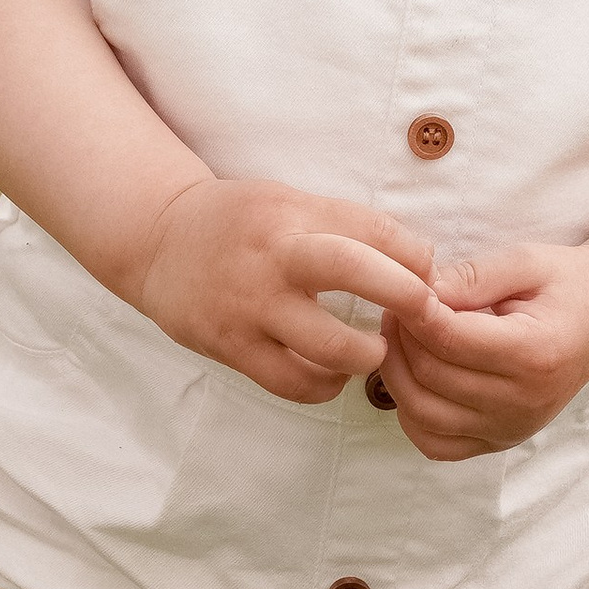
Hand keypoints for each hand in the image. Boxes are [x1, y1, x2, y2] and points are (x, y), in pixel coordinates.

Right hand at [124, 179, 436, 404]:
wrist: (158, 241)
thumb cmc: (239, 223)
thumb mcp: (287, 202)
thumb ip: (345, 226)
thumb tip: (420, 261)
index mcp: (291, 213)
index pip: (371, 227)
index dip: (414, 254)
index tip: (431, 276)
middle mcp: (272, 255)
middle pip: (353, 270)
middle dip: (405, 295)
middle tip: (427, 315)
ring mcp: (249, 305)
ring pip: (329, 345)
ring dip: (367, 355)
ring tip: (374, 353)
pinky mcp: (231, 345)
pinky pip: (292, 383)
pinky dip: (324, 386)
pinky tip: (331, 375)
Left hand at [379, 241, 588, 461]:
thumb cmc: (567, 285)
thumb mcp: (526, 262)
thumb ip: (473, 276)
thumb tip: (419, 291)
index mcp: (535, 353)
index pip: (449, 339)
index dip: (412, 312)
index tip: (401, 286)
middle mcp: (525, 401)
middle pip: (431, 376)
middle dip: (400, 339)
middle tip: (395, 307)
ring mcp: (513, 428)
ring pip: (423, 414)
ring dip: (396, 374)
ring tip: (399, 338)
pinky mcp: (501, 442)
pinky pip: (436, 444)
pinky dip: (412, 414)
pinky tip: (414, 378)